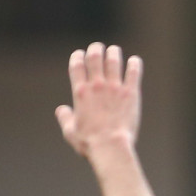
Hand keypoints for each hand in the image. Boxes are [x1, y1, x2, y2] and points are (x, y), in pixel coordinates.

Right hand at [55, 42, 141, 157]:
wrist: (110, 147)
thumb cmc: (89, 143)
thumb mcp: (70, 132)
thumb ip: (64, 118)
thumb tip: (61, 110)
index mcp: (80, 92)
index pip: (76, 65)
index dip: (77, 56)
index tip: (80, 55)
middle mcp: (97, 86)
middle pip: (95, 56)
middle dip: (95, 48)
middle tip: (98, 48)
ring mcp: (115, 87)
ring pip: (114, 59)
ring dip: (113, 52)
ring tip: (114, 51)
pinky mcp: (131, 92)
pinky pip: (134, 71)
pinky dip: (134, 64)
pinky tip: (134, 62)